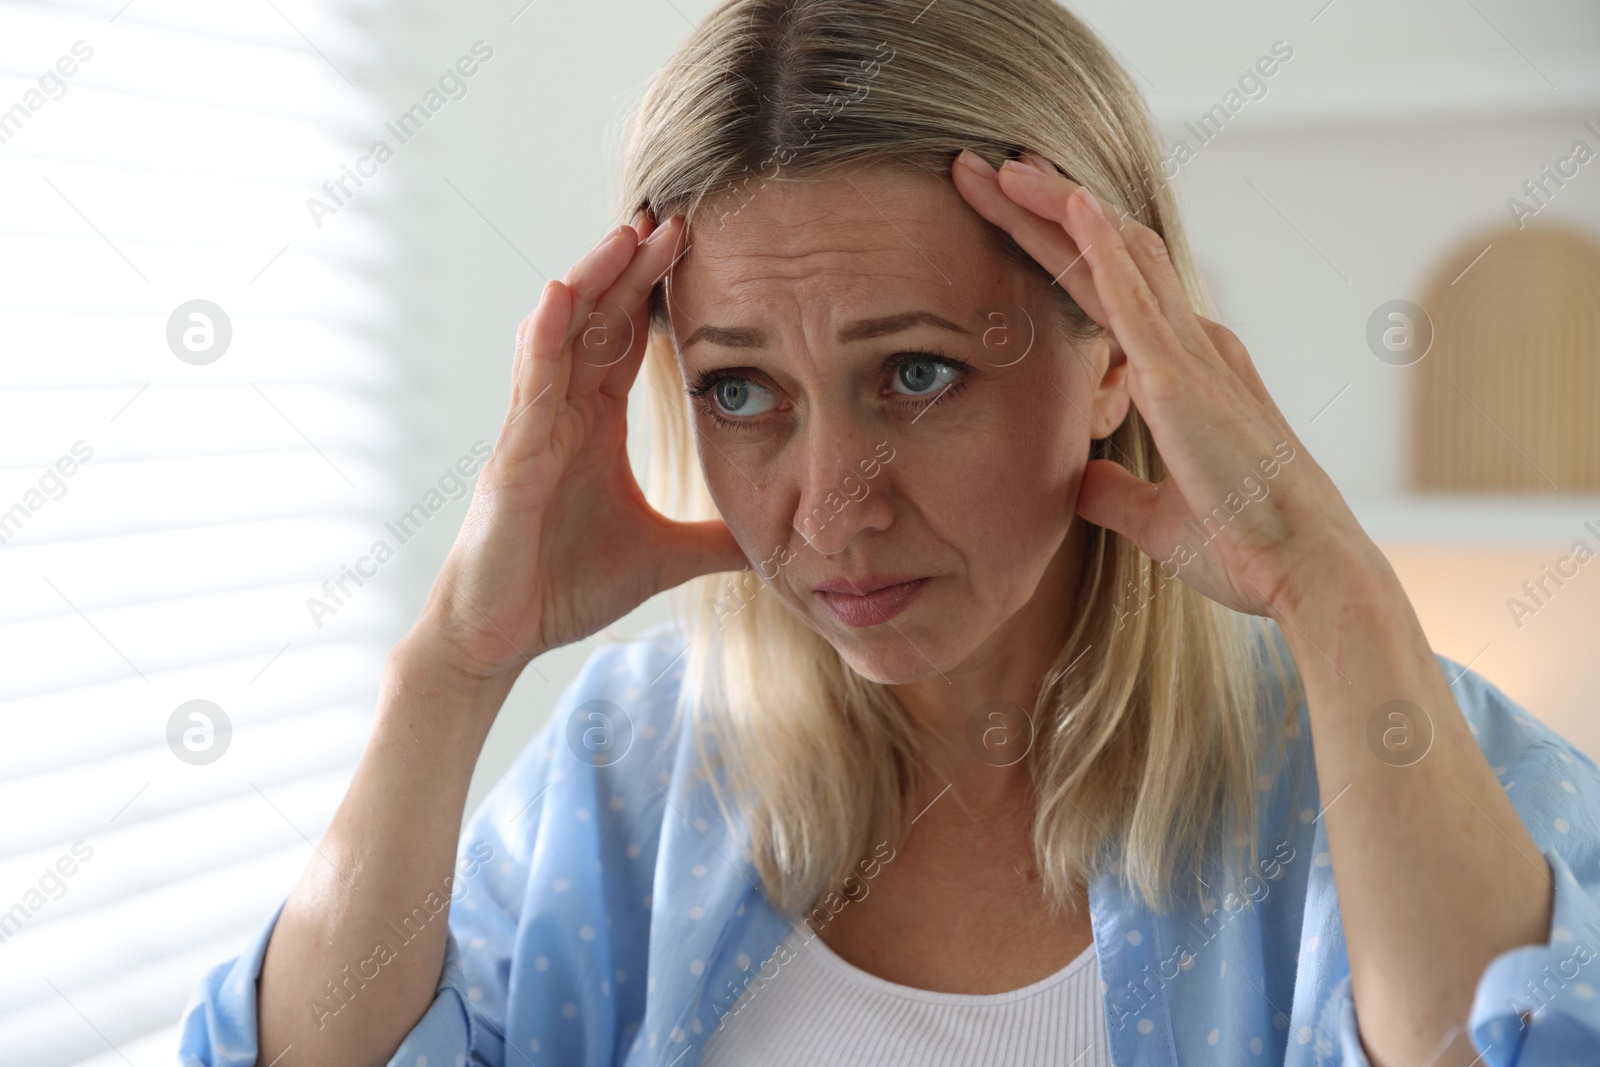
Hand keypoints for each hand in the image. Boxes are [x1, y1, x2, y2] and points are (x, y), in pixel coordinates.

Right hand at [411, 210, 747, 687]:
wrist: (503, 638)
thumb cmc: (564, 587)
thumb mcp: (666, 556)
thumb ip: (717, 540)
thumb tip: (779, 538)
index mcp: (593, 426)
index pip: (627, 341)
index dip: (657, 293)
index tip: (696, 245)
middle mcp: (560, 414)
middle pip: (597, 322)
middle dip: (632, 268)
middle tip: (675, 215)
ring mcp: (531, 430)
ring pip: (561, 337)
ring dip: (591, 282)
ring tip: (626, 233)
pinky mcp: (511, 459)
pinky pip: (529, 388)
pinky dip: (543, 340)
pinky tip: (559, 296)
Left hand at [951, 148, 1375, 618]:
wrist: (1305, 573)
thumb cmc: (1247, 544)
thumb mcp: (1157, 516)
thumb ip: (1116, 491)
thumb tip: (1081, 480)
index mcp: (1188, 371)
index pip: (1110, 289)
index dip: (1058, 246)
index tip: (1006, 213)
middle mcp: (1193, 346)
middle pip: (1108, 253)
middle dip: (1044, 207)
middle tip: (984, 169)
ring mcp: (1190, 355)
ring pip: (1115, 256)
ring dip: (1056, 207)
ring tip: (1000, 166)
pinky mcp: (1182, 380)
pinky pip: (1134, 299)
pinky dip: (1099, 247)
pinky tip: (1069, 205)